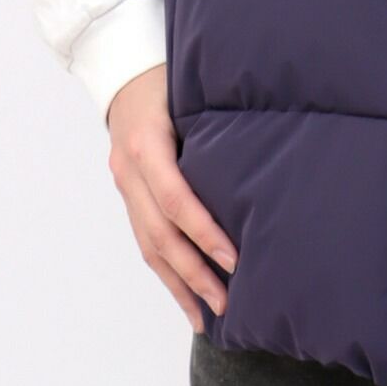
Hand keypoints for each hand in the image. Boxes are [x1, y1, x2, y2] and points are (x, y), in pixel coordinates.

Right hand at [106, 64, 238, 334]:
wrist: (121, 67)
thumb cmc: (169, 73)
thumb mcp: (190, 90)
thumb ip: (216, 123)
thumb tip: (265, 156)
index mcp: (146, 144)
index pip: (175, 199)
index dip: (204, 233)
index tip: (234, 260)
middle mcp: (129, 171)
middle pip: (159, 235)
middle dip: (193, 274)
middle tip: (227, 304)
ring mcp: (124, 185)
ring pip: (148, 247)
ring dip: (178, 284)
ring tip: (206, 318)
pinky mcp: (127, 194)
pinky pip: (144, 240)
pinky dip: (165, 271)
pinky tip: (185, 293)